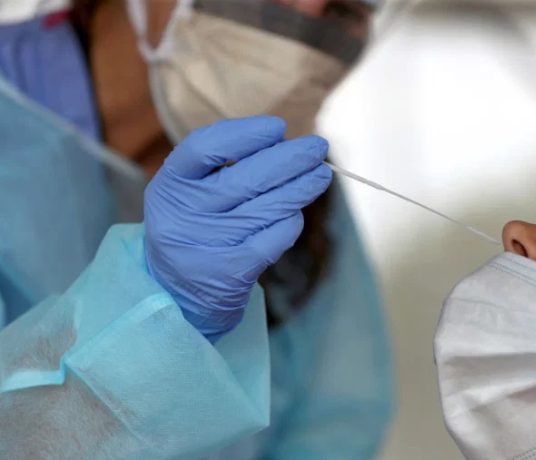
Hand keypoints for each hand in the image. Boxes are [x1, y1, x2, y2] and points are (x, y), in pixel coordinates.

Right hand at [144, 116, 331, 340]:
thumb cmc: (195, 226)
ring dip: (301, 188)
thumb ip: (224, 165)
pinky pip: (273, 239)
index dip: (244, 134)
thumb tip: (283, 142)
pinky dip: (290, 223)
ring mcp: (206, 246)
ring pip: (266, 209)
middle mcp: (184, 215)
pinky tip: (296, 214)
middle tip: (318, 147)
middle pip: (244, 179)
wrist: (178, 291)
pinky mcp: (230, 273)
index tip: (278, 128)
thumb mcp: (192, 193)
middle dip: (289, 160)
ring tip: (321, 175)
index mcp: (170, 185)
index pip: (203, 148)